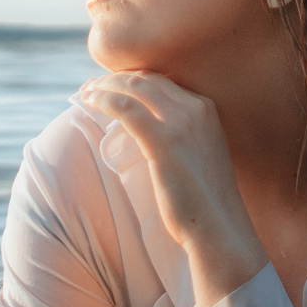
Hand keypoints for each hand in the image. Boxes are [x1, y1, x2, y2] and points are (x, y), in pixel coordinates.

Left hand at [75, 72, 268, 302]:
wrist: (220, 228)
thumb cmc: (206, 203)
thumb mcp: (199, 157)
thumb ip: (182, 140)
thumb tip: (150, 137)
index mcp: (207, 110)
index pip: (163, 82)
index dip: (134, 80)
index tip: (113, 86)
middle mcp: (197, 108)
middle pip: (147, 79)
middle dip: (115, 79)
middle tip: (93, 87)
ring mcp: (181, 122)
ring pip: (134, 87)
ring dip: (105, 86)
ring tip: (87, 93)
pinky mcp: (163, 140)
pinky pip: (125, 108)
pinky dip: (104, 100)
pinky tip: (90, 102)